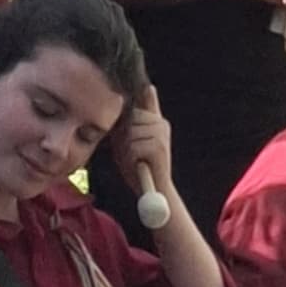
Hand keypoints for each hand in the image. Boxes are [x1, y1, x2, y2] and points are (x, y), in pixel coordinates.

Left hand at [106, 84, 175, 222]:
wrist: (154, 191)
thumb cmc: (138, 166)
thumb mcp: (129, 140)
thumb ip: (128, 121)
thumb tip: (129, 95)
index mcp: (156, 119)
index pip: (135, 105)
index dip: (126, 118)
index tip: (128, 132)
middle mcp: (161, 123)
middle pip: (130, 118)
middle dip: (123, 136)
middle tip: (130, 153)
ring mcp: (162, 133)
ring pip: (130, 132)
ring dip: (126, 149)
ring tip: (134, 159)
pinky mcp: (159, 146)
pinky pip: (133, 145)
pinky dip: (130, 157)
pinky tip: (139, 165)